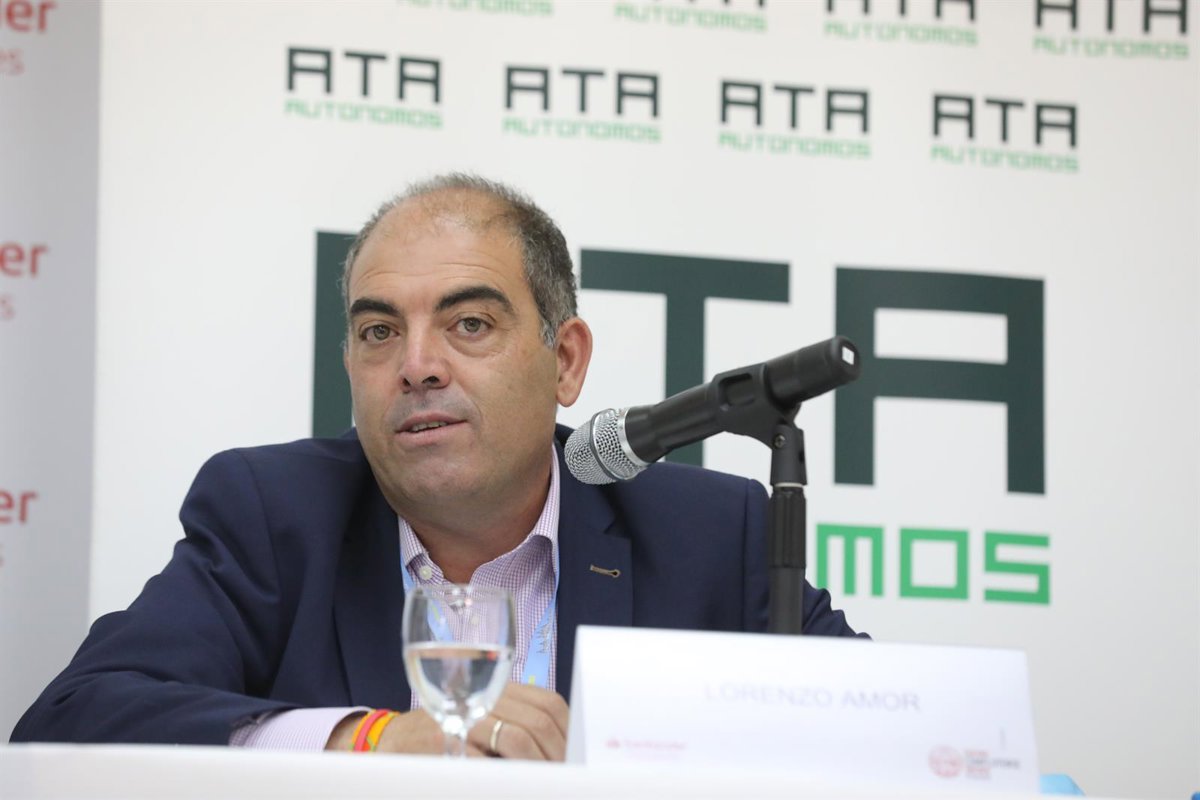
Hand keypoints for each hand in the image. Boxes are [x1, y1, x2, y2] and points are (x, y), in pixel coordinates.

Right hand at [325, 684, 568, 760]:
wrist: (393, 741)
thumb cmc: (448, 736)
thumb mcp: (483, 721)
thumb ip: (517, 726)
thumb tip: (564, 756)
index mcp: (500, 690)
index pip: (549, 704)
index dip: (568, 733)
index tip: (577, 760)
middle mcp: (483, 696)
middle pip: (537, 723)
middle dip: (556, 757)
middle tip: (564, 778)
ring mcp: (463, 715)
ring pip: (516, 738)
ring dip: (536, 767)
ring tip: (543, 783)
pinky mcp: (443, 739)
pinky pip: (483, 760)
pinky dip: (501, 775)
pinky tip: (510, 783)